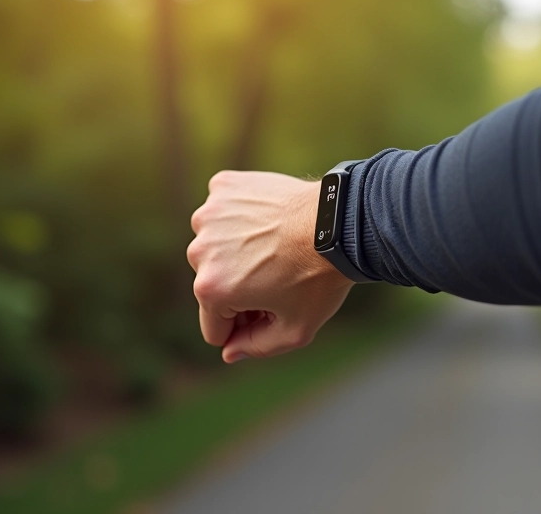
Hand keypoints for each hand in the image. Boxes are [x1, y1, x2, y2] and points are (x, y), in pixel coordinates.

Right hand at [187, 171, 353, 362]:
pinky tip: (270, 221)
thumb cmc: (319, 278)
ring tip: (275, 247)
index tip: (270, 313)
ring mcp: (210, 215)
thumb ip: (256, 348)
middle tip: (279, 277)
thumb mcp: (295, 330)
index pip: (214, 328)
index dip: (243, 328)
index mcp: (211, 290)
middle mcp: (200, 251)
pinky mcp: (223, 186)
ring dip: (236, 250)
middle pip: (212, 286)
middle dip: (239, 288)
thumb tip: (229, 352)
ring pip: (216, 246)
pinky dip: (241, 217)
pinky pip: (224, 211)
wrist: (340, 221)